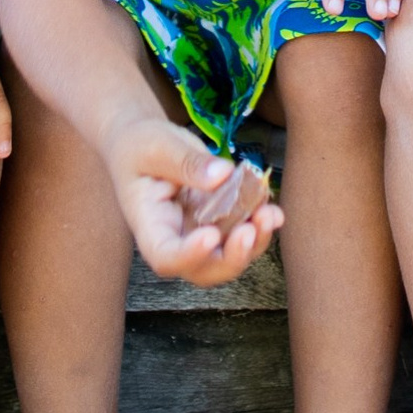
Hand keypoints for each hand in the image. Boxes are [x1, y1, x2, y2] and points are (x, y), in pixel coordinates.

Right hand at [106, 116, 282, 285]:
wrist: (142, 143)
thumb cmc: (140, 146)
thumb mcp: (157, 146)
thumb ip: (186, 162)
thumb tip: (222, 175)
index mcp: (150, 226)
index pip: (166, 257)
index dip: (190, 255)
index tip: (211, 235)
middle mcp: (175, 238)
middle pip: (203, 270)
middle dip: (231, 259)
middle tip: (249, 230)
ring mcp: (198, 232)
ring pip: (229, 257)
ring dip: (254, 243)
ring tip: (269, 215)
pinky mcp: (218, 220)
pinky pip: (242, 233)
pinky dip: (260, 226)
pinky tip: (271, 208)